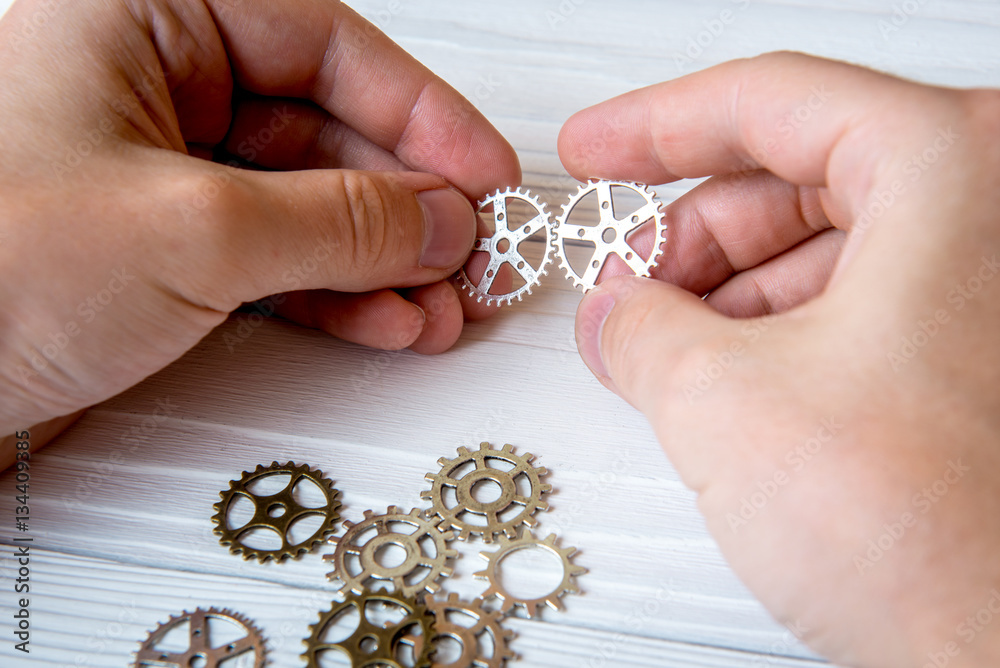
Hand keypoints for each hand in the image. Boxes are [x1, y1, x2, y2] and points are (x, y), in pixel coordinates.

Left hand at [0, 0, 519, 459]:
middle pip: (322, 127)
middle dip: (407, 202)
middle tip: (473, 252)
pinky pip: (269, 255)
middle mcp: (147, 83)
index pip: (320, 40)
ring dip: (382, 258)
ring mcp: (152, 172)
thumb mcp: (194, 228)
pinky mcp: (152, 249)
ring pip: (303, 201)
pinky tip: (384, 321)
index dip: (420, 111)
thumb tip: (439, 218)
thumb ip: (340, 217)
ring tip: (439, 306)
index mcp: (136, 13)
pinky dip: (332, 292)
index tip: (486, 172)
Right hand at [561, 52, 999, 665]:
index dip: (655, 127)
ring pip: (832, 244)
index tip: (593, 151)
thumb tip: (614, 314)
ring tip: (660, 346)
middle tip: (621, 281)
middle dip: (691, 234)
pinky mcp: (990, 354)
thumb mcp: (721, 402)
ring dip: (729, 291)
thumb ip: (637, 330)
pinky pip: (867, 303)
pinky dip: (782, 329)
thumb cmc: (936, 539)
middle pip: (802, 176)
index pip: (773, 101)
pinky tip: (727, 376)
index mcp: (959, 170)